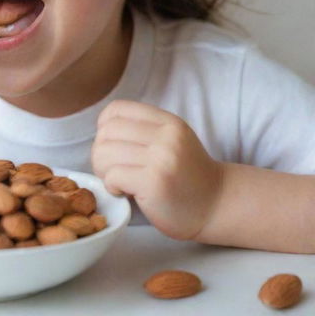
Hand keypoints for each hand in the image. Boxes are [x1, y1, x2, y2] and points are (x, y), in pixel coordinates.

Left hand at [91, 99, 223, 239]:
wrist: (217, 206)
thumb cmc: (186, 176)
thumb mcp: (172, 140)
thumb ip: (144, 129)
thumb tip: (102, 129)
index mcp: (167, 121)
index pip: (116, 109)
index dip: (104, 127)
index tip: (111, 145)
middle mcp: (166, 136)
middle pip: (107, 132)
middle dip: (100, 152)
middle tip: (111, 169)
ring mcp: (161, 159)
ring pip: (105, 153)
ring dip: (103, 170)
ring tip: (117, 180)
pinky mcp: (154, 183)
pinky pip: (113, 175)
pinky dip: (111, 185)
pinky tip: (124, 192)